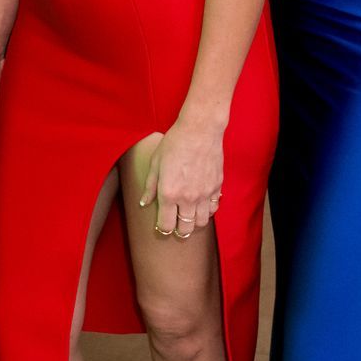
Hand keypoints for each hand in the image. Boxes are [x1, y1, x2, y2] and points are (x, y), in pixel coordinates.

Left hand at [138, 120, 223, 239]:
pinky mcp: (216, 187)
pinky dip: (207, 211)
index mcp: (169, 193)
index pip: (166, 226)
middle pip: (185, 229)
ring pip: (202, 222)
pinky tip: (201, 205)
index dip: (162, 229)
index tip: (161, 226)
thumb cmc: (174, 142)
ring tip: (188, 216)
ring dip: (194, 223)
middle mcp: (187, 198)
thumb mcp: (155, 162)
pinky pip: (213, 209)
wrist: (200, 130)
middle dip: (179, 230)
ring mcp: (204, 194)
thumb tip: (144, 203)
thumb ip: (150, 186)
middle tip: (175, 225)